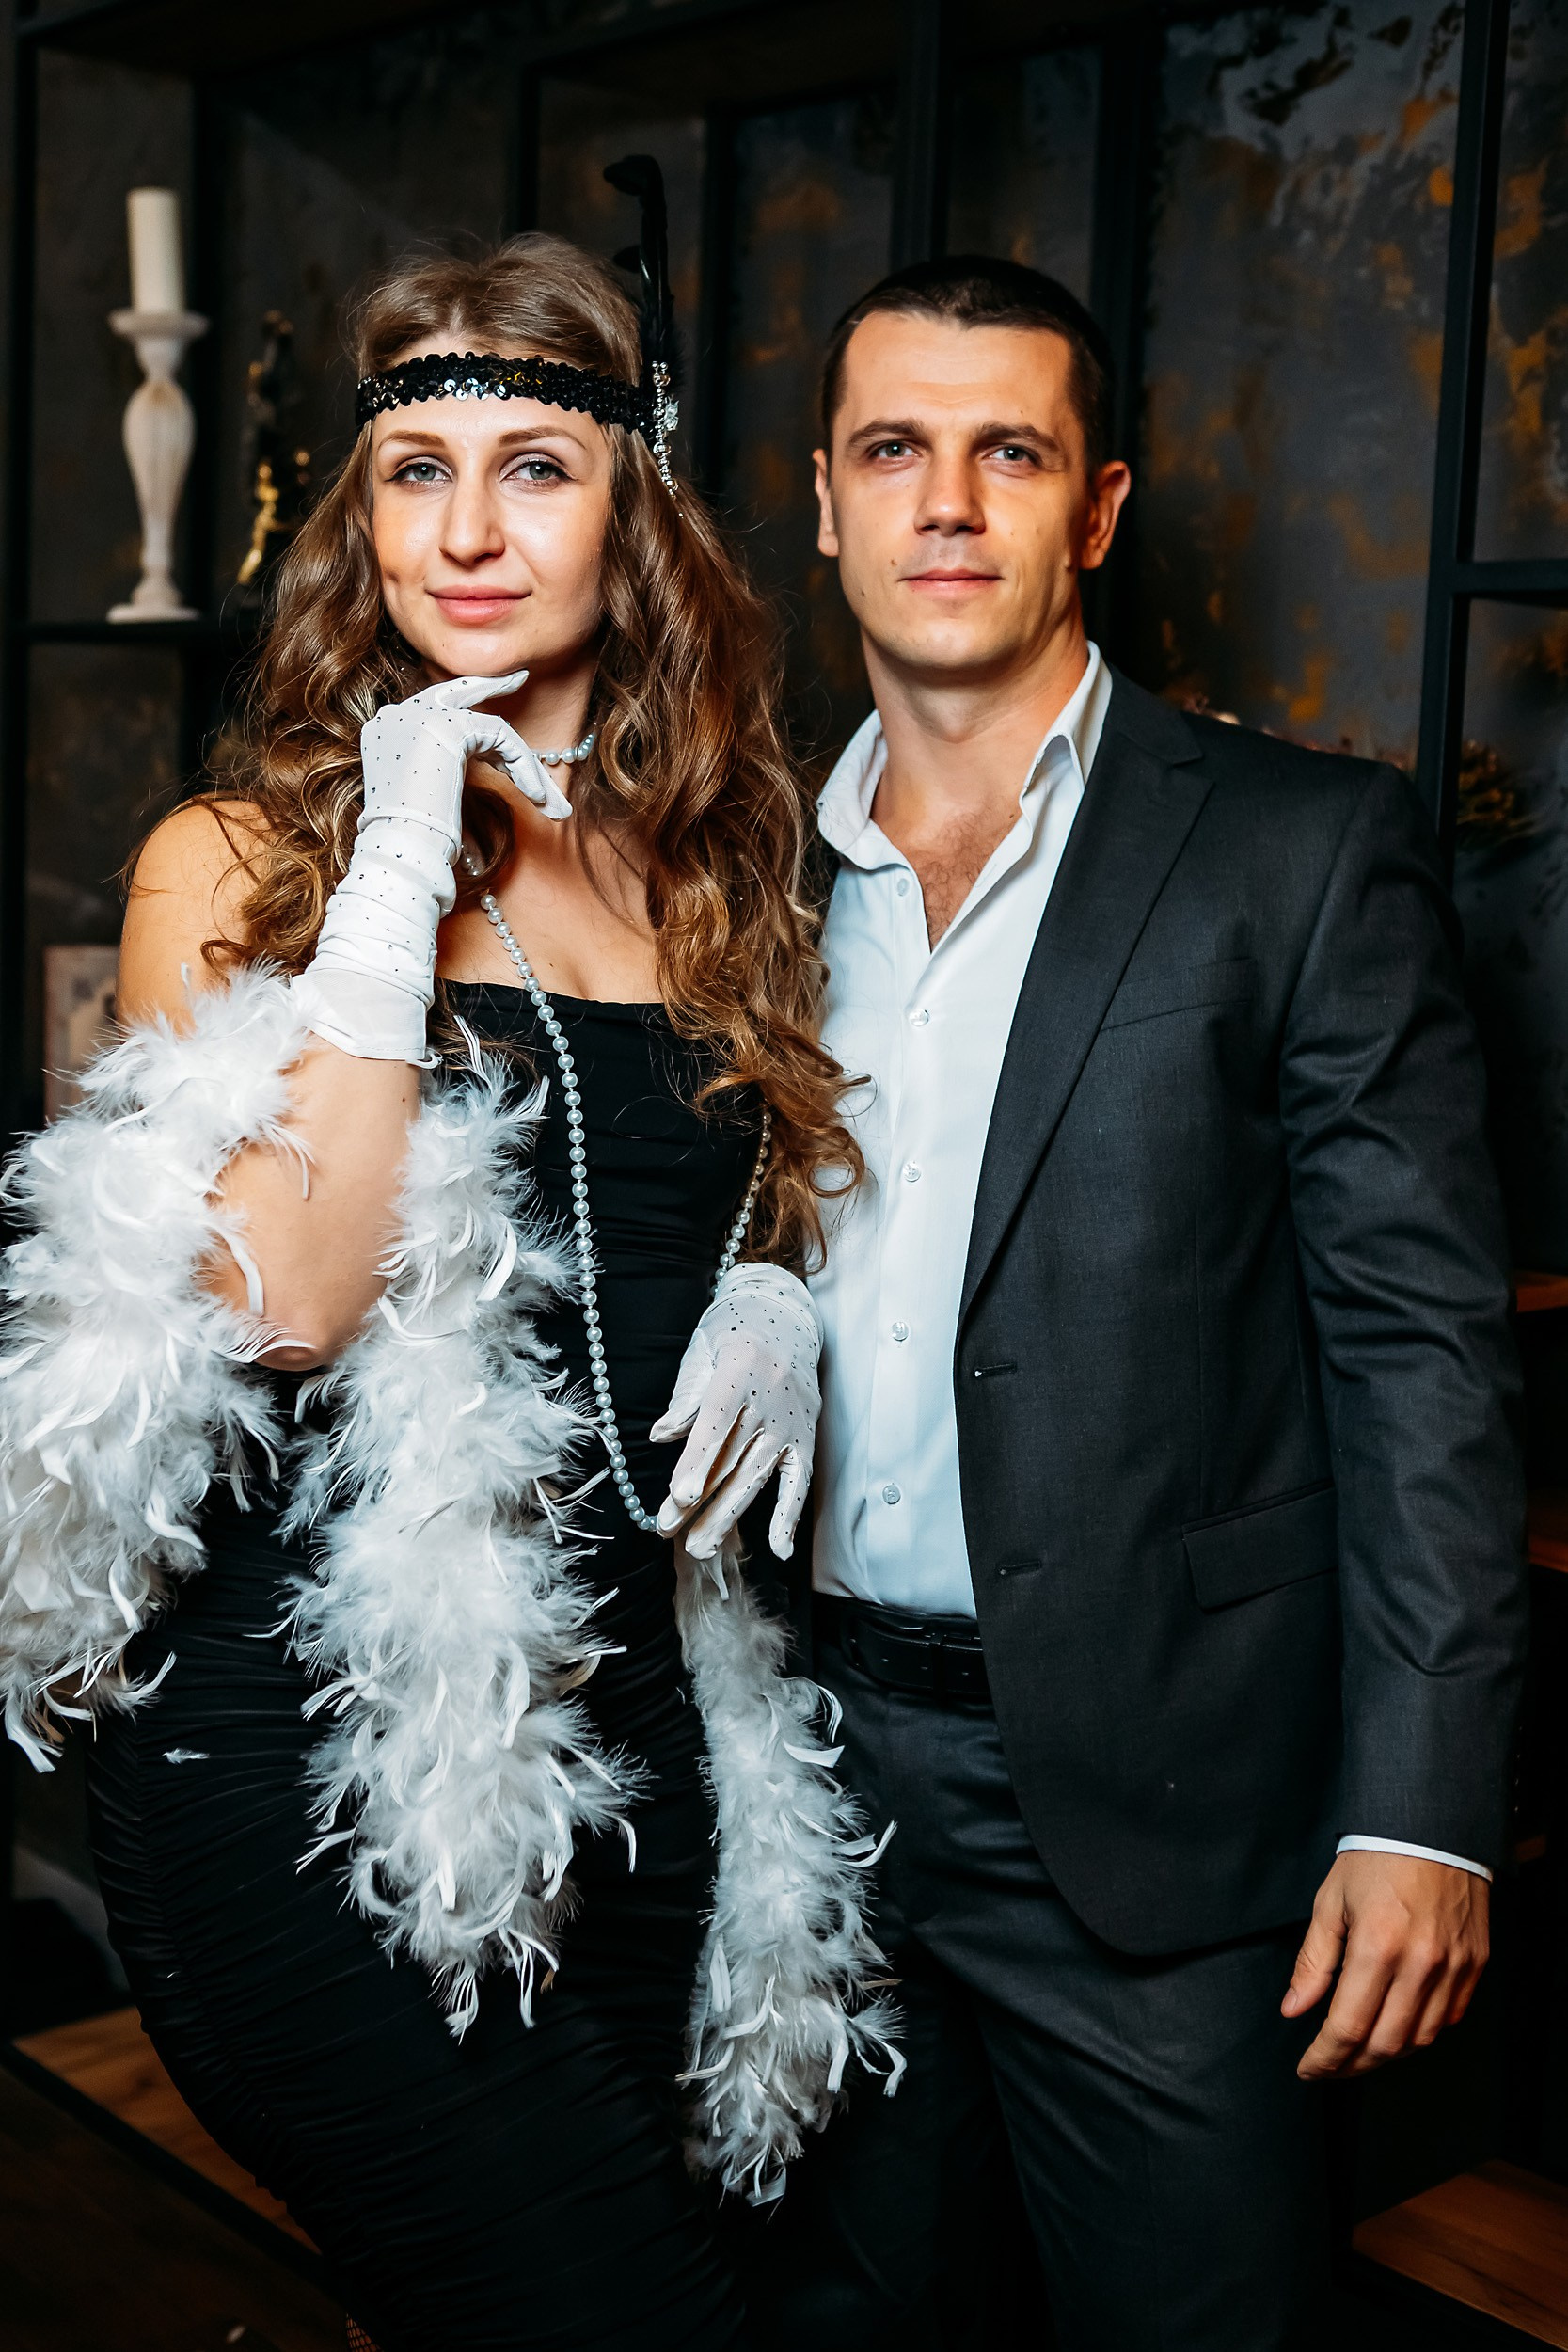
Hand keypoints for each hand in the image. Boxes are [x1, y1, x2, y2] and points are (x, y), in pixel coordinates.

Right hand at [358, 669, 573, 838]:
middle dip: (491, 685)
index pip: (435, 716)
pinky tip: (535, 795)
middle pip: (453, 693)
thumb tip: (484, 772)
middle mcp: (396, 716)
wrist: (400, 847)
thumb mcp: (427, 800)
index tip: (498, 732)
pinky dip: (522, 765)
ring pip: (488, 727)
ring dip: (522, 763)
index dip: (471, 720)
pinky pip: (500, 736)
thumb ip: (445, 776)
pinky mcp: (444, 724)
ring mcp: (416, 714)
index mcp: (385, 734)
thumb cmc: (413, 841)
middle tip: (519, 678)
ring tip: (546, 799)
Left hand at [650, 1264, 820, 1561]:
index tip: (681, 1496)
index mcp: (739, 1371)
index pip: (717, 1423)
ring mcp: (791, 1421)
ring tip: (700, 1548)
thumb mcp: (702, 1353)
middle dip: (700, 1502)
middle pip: (732, 1459)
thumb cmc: (733, 1334)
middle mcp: (770, 1399)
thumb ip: (686, 1397)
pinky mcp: (806, 1436)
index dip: (698, 1461)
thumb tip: (661, 1436)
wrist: (785, 1317)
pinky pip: (799, 1481)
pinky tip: (779, 1549)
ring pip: (757, 1476)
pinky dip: (789, 1514)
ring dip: (728, 1515)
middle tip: (670, 1532)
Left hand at [1283, 1850, 1489, 2079]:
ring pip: (1419, 2038)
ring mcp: (1453, 1966)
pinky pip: (1447, 2018)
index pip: (1347, 2027)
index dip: (1324, 2057)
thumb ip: (1312, 1962)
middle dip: (1351, 2065)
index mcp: (1377, 1946)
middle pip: (1384, 2044)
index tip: (1309, 2068)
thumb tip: (1293, 2009)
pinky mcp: (1474, 1964)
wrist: (1432, 1826)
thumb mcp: (1330, 1902)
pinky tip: (1397, 2027)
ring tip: (1358, 2052)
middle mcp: (1420, 1963)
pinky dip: (1420, 2032)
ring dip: (1385, 2054)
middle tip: (1329, 2066)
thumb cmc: (1376, 1858)